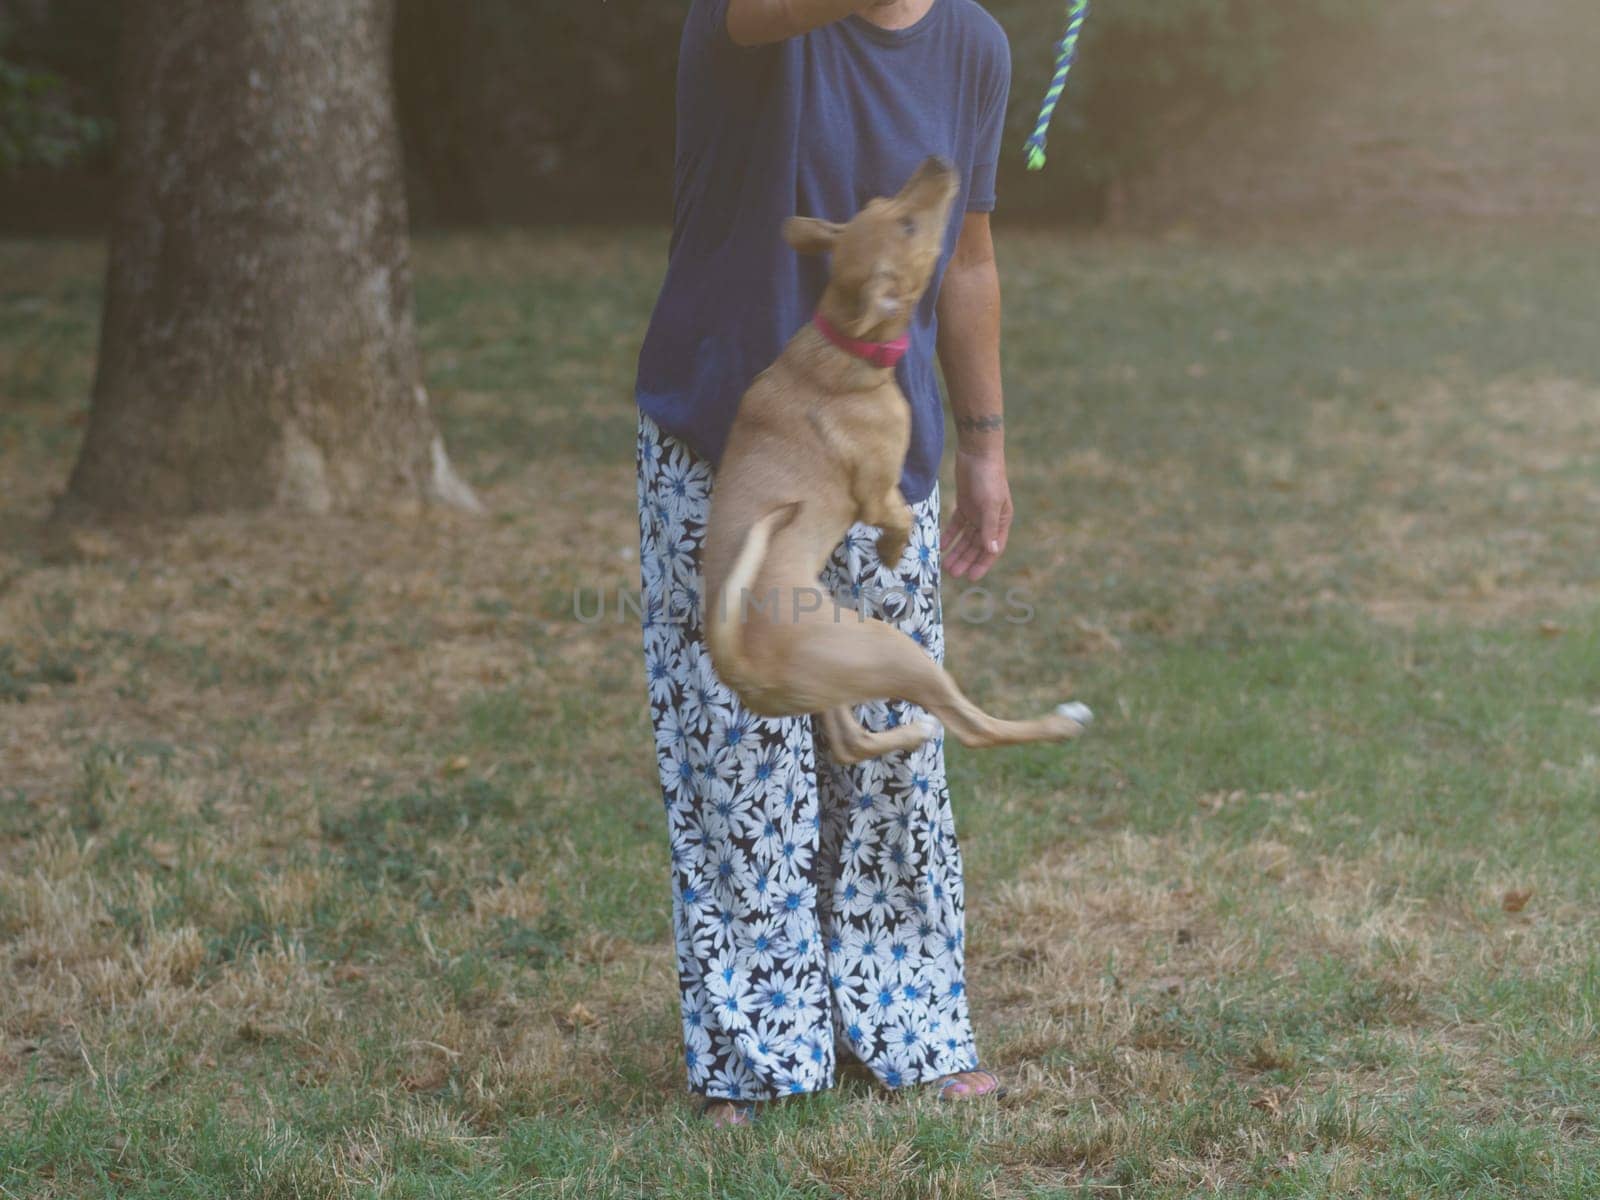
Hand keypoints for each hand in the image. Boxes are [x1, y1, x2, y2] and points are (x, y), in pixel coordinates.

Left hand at [942, 448, 1011, 581]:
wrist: (977, 452)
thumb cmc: (989, 477)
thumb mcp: (990, 504)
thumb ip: (989, 528)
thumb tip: (991, 551)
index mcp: (1001, 521)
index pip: (992, 549)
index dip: (982, 564)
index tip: (971, 578)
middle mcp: (990, 520)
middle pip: (977, 546)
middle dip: (965, 560)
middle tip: (952, 573)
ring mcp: (976, 513)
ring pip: (966, 538)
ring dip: (956, 551)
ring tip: (945, 564)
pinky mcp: (964, 505)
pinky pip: (956, 525)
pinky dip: (949, 536)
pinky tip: (940, 546)